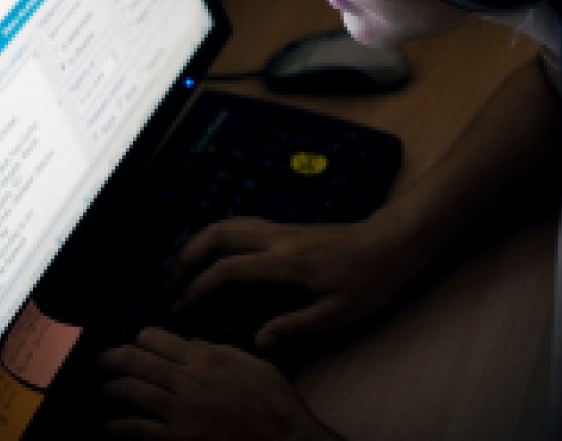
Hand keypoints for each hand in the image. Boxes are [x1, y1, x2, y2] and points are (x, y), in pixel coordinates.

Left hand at [99, 327, 341, 440]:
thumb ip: (221, 351)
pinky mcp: (179, 440)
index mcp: (205, 358)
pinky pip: (137, 430)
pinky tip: (108, 425)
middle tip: (99, 360)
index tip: (134, 344)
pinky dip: (117, 426)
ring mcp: (181, 412)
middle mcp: (187, 381)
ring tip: (103, 390)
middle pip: (134, 360)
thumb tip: (195, 343)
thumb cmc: (276, 405)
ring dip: (110, 388)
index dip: (140, 339)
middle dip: (111, 358)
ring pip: (130, 390)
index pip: (154, 337)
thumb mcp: (253, 365)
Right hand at [170, 215, 426, 349]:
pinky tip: (213, 249)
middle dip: (187, 257)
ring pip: (227, 223)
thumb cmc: (370, 280)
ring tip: (181, 265)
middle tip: (170, 283)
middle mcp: (278, 239)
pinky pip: (241, 222)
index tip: (183, 307)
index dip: (199, 288)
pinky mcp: (286, 227)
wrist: (392, 242)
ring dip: (198, 241)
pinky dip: (218, 232)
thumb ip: (297, 326)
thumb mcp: (340, 313)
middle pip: (218, 236)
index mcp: (287, 263)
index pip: (229, 270)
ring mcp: (281, 228)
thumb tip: (258, 339)